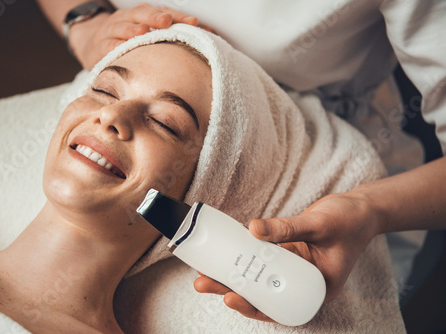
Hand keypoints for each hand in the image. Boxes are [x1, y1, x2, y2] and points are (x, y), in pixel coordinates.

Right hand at [68, 3, 209, 69]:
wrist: (93, 44)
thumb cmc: (129, 42)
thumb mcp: (148, 37)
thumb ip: (172, 38)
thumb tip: (207, 39)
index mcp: (144, 16)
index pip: (163, 13)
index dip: (178, 17)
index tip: (194, 22)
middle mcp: (128, 19)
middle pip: (142, 14)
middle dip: (155, 17)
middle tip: (166, 22)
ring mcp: (112, 31)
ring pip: (121, 26)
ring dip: (131, 29)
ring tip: (142, 32)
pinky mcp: (99, 47)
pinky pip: (106, 46)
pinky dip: (112, 47)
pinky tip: (118, 49)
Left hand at [194, 190, 381, 321]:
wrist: (360, 209)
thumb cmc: (350, 221)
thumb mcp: (319, 225)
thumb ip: (287, 228)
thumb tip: (253, 229)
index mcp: (316, 289)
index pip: (280, 306)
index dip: (254, 305)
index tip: (231, 297)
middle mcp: (302, 283)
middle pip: (263, 293)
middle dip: (232, 289)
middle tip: (203, 283)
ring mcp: (293, 268)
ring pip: (259, 276)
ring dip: (233, 273)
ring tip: (205, 272)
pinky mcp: (287, 253)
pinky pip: (262, 258)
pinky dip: (245, 256)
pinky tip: (226, 253)